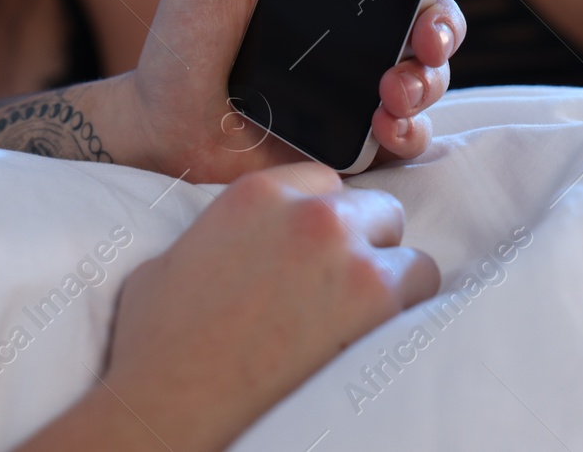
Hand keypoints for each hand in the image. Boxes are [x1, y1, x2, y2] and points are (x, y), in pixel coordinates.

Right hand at [18, 162, 437, 451]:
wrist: (172, 397)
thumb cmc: (160, 339)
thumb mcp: (176, 256)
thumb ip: (225, 233)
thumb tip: (239, 247)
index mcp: (257, 193)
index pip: (325, 183)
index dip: (325, 219)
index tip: (318, 251)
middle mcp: (309, 212)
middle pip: (376, 211)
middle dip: (365, 247)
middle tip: (338, 293)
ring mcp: (348, 253)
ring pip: (408, 255)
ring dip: (390, 285)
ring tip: (357, 325)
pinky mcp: (376, 300)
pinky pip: (422, 295)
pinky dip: (406, 318)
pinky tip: (371, 342)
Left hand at [109, 0, 475, 181]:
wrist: (162, 130)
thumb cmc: (180, 46)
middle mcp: (352, 31)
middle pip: (431, 15)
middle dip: (445, 23)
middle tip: (425, 36)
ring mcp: (359, 84)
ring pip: (430, 74)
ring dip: (428, 79)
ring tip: (394, 89)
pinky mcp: (356, 137)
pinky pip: (408, 132)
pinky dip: (410, 128)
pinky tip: (387, 123)